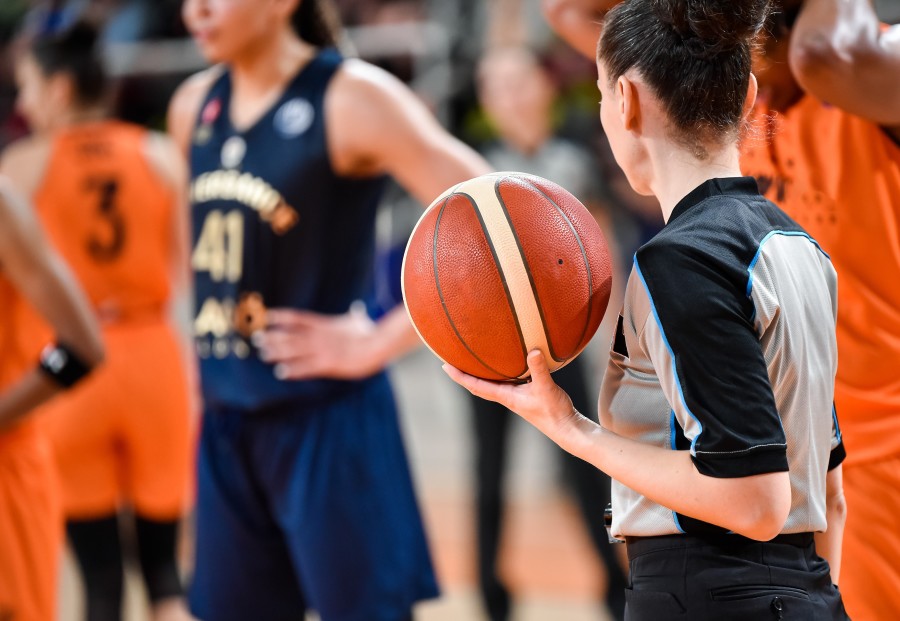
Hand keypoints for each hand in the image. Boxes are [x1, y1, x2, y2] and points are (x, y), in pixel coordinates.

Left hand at [253, 304, 386, 379]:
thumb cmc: (370, 333)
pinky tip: (281, 372)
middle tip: (256, 338)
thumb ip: (354, 315)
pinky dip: (293, 370)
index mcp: (325, 325)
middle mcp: (319, 336)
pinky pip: (306, 368)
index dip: (282, 317)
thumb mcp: (359, 321)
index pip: (298, 318)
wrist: (377, 344)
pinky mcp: (328, 364)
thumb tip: (357, 308)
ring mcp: (322, 350)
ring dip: (278, 352)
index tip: (267, 316)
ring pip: (295, 350)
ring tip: (263, 353)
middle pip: (291, 335)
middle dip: (273, 337)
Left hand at [443, 350, 583, 448]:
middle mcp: (507, 397)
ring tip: (472, 359)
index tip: (444, 366)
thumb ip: (539, 369)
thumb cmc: (554, 411)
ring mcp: (516, 397)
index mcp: (505, 396)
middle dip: (464, 374)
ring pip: (492, 383)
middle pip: (478, 385)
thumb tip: (533, 350)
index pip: (475, 385)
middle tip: (450, 360)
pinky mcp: (526, 395)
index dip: (459, 376)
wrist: (566, 428)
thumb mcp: (546, 388)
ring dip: (480, 373)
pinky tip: (506, 363)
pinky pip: (507, 381)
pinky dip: (500, 372)